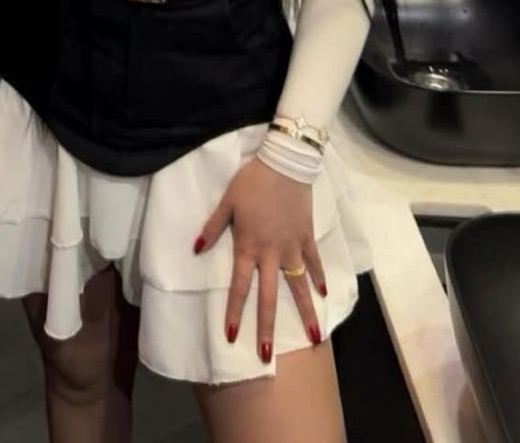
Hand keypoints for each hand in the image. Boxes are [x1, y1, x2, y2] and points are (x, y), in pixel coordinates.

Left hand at [194, 156, 326, 363]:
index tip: (232, 337)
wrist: (283, 164)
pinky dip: (319, 278)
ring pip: (298, 286)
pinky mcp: (307, 237)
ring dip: (305, 312)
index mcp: (248, 246)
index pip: (239, 287)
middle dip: (267, 327)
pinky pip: (314, 262)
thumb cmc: (251, 182)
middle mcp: (270, 253)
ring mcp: (292, 247)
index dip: (234, 312)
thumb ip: (212, 227)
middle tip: (267, 355)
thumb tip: (196, 249)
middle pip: (269, 297)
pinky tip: (324, 295)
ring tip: (314, 337)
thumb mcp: (226, 202)